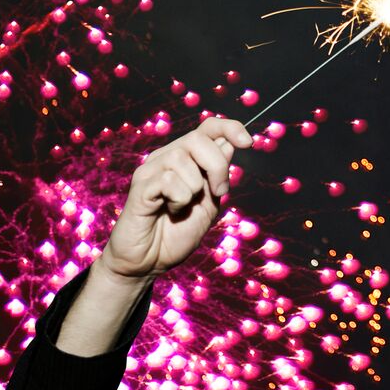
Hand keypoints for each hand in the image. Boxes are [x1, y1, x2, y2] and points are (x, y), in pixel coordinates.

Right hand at [100, 117, 253, 282]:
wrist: (149, 262)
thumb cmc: (176, 234)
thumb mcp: (209, 205)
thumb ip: (218, 177)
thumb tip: (229, 144)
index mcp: (186, 160)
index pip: (208, 128)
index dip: (230, 128)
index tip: (249, 143)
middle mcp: (166, 158)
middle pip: (198, 138)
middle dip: (217, 166)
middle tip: (217, 192)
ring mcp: (151, 170)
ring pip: (181, 158)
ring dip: (194, 187)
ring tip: (184, 206)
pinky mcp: (140, 187)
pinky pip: (168, 180)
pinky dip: (179, 199)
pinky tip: (171, 210)